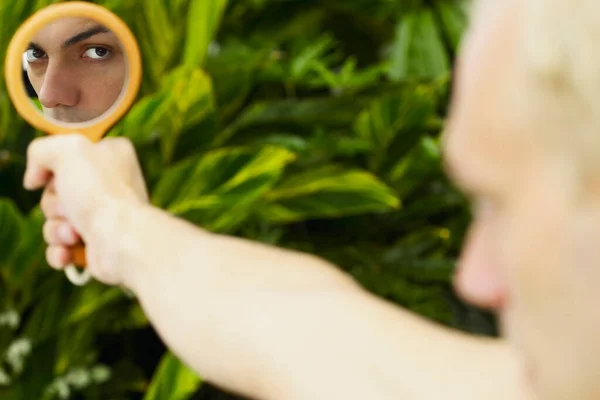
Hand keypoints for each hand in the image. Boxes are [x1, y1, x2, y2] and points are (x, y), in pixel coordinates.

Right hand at [23, 134, 147, 284]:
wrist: (123, 241)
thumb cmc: (101, 193)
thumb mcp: (69, 151)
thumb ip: (43, 150)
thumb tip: (34, 179)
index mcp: (112, 156)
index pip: (70, 156)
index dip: (53, 168)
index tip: (50, 177)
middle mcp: (110, 186)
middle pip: (57, 192)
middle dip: (54, 204)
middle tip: (69, 208)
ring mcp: (105, 218)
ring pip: (57, 221)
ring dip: (56, 229)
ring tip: (74, 234)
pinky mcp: (98, 246)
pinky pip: (63, 248)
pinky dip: (60, 251)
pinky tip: (68, 252)